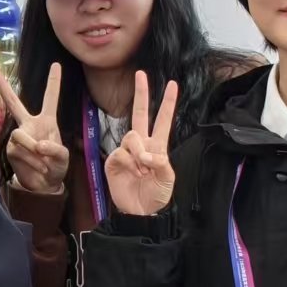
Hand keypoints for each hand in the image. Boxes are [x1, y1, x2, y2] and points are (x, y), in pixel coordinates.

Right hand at [0, 62, 68, 193]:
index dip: (54, 82)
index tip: (56, 64)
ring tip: (43, 163)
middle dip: (2, 87)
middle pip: (13, 103)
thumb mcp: (62, 158)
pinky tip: (37, 168)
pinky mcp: (10, 149)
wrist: (43, 185)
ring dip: (33, 150)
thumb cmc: (56, 167)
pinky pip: (19, 150)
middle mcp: (29, 125)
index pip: (50, 98)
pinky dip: (30, 160)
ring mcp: (17, 137)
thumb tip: (38, 145)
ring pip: (20, 135)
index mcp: (46, 121)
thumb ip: (54, 149)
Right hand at [103, 71, 179, 215]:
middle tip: (140, 74)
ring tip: (143, 170)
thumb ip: (161, 163)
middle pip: (139, 114)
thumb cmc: (157, 195)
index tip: (172, 85)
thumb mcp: (168, 179)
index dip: (167, 103)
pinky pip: (120, 153)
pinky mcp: (114, 160)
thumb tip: (148, 154)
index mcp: (158, 146)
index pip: (162, 120)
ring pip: (131, 137)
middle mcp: (141, 145)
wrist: (140, 211)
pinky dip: (128, 163)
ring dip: (139, 153)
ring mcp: (126, 152)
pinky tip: (133, 173)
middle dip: (141, 94)